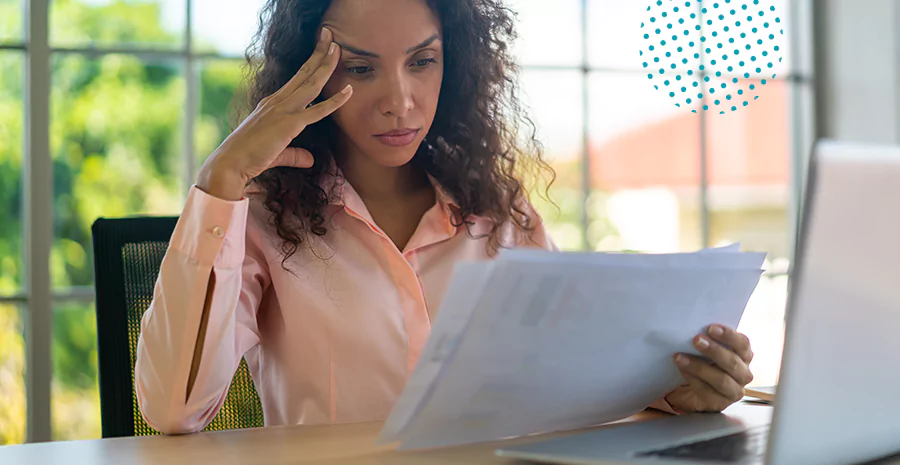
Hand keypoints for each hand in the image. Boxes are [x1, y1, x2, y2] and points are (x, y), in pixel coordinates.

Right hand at [197, 27, 352, 200]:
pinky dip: (335, 101)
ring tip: (338, 49)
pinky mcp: (289, 124)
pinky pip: (317, 111)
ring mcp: (283, 110)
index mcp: (272, 103)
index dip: (310, 63)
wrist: (231, 162)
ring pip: (311, 84)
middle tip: (329, 36)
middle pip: (303, 73)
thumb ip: (295, 154)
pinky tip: (349, 91)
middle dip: (318, 53)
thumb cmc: (248, 158)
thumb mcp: (276, 153)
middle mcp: (277, 101)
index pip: (295, 79)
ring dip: (326, 66)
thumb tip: (310, 160)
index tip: (321, 49)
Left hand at [664, 324, 753, 412]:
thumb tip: (695, 326)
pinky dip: (693, 379)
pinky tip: (683, 369)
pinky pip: (708, 391)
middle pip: (732, 362)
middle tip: (696, 340)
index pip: (743, 344)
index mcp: (744, 356)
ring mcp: (734, 391)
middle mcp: (744, 374)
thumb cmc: (704, 361)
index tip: (711, 328)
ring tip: (680, 357)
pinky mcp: (721, 403)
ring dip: (699, 367)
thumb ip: (709, 339)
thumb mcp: (709, 348)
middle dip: (714, 351)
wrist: (694, 388)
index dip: (729, 336)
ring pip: (721, 379)